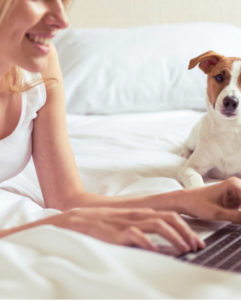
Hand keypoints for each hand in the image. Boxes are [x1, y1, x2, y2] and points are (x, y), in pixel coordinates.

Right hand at [47, 207, 204, 252]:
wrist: (76, 219)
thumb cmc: (101, 223)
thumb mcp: (124, 222)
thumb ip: (140, 227)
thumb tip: (158, 242)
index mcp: (139, 213)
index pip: (169, 216)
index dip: (185, 228)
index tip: (194, 241)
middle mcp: (136, 215)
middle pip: (168, 218)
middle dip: (185, 231)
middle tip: (195, 246)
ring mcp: (126, 222)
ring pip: (157, 224)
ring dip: (174, 236)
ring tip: (183, 249)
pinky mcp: (115, 232)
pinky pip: (134, 234)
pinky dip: (148, 241)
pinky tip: (155, 250)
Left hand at [182, 177, 240, 221]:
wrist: (184, 202)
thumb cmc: (196, 203)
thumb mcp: (218, 214)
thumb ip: (238, 218)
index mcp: (234, 184)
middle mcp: (236, 185)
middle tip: (238, 219)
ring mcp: (236, 192)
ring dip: (240, 214)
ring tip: (226, 213)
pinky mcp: (234, 199)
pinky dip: (240, 214)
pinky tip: (237, 218)